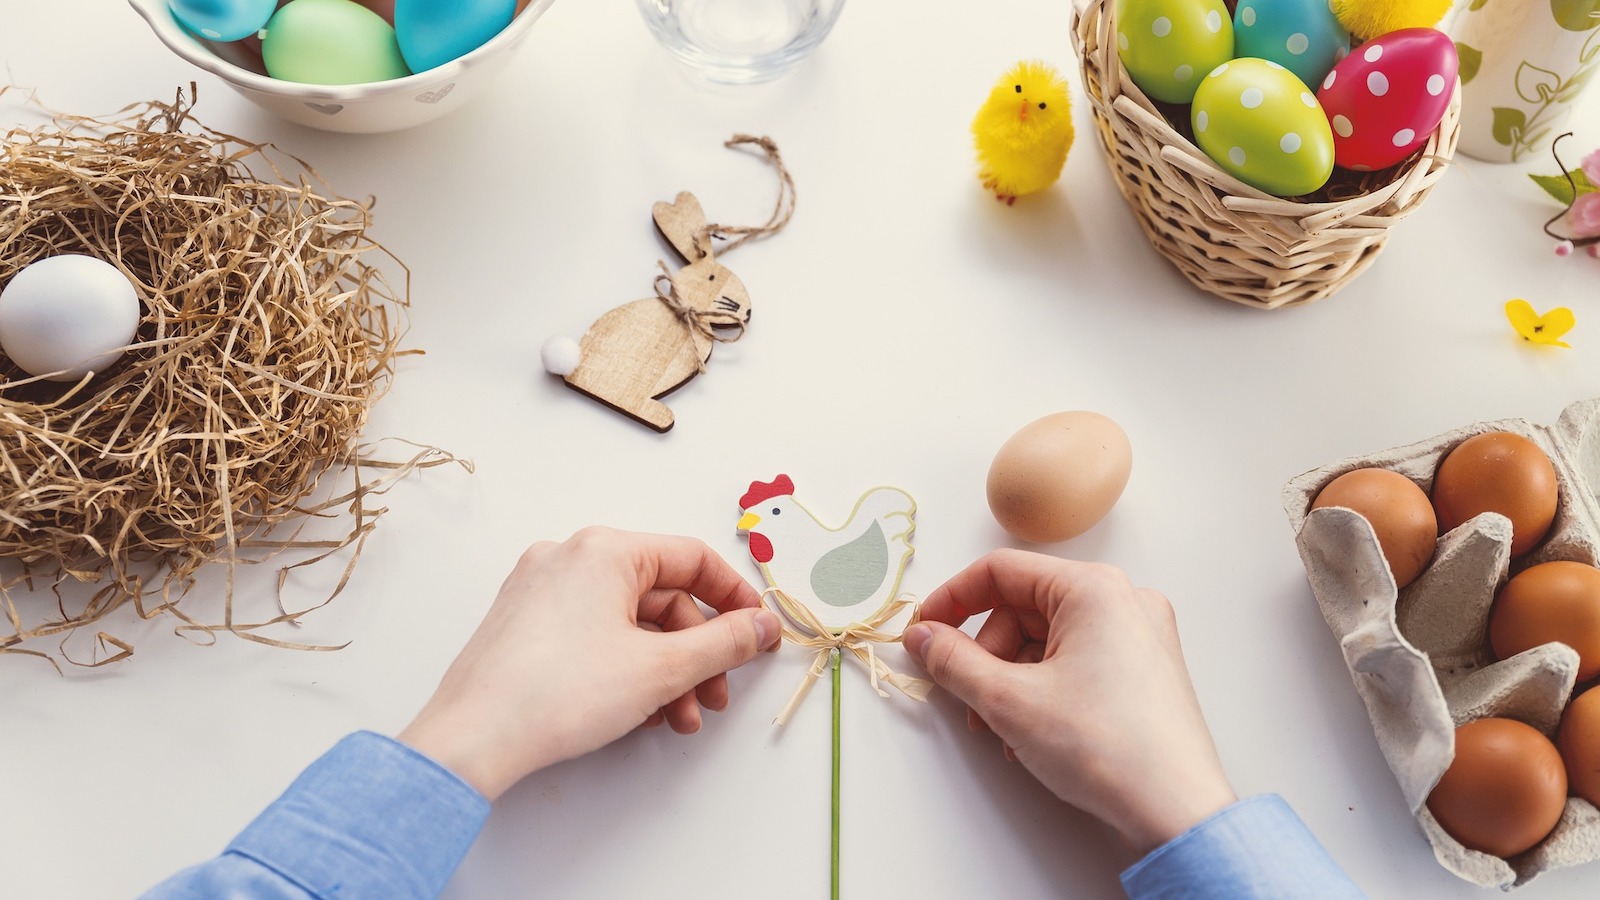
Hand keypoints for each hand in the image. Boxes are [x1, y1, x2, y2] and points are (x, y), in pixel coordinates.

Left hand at [398, 527, 780, 800]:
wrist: (473, 739)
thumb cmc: (556, 694)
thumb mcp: (662, 669)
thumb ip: (723, 644)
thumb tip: (760, 627)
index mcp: (604, 550)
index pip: (692, 558)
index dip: (734, 598)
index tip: (756, 633)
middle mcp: (568, 558)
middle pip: (661, 597)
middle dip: (696, 654)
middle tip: (715, 695)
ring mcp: (540, 591)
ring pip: (627, 623)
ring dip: (664, 671)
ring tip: (677, 719)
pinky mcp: (524, 625)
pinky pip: (594, 635)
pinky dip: (625, 669)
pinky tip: (638, 713)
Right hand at [902, 549, 1235, 854]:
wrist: (1175, 812)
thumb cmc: (1106, 748)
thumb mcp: (1008, 700)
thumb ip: (954, 661)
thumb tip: (923, 638)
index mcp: (1094, 589)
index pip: (1001, 571)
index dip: (951, 601)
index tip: (923, 632)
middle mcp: (1123, 601)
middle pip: (1023, 609)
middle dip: (986, 656)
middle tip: (969, 699)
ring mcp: (1140, 636)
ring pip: (1047, 640)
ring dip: (1011, 681)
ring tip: (1004, 730)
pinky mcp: (1145, 671)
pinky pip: (1076, 662)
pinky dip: (1044, 690)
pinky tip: (1034, 735)